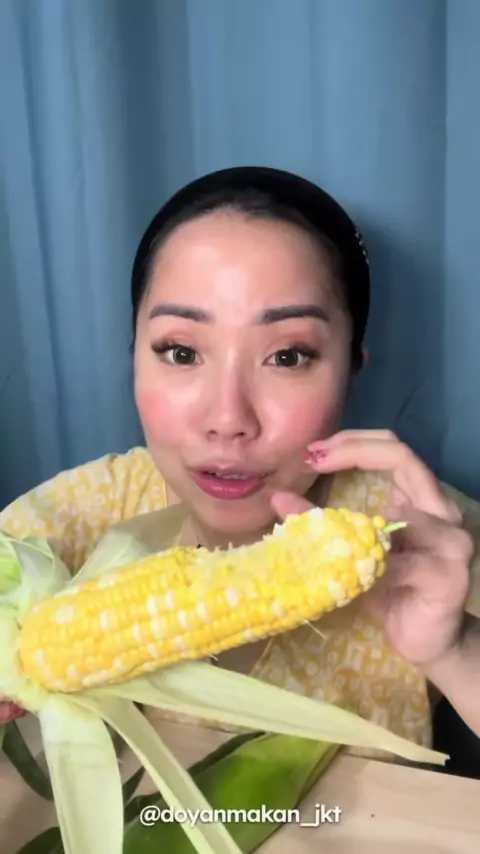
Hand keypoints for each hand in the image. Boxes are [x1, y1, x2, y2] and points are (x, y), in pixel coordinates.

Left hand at [270, 430, 473, 671]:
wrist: (424, 642)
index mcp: (420, 498)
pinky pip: (402, 563)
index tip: (312, 451)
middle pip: (404, 458)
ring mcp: (450, 540)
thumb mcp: (350, 553)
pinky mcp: (448, 574)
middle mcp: (442, 510)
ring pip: (403, 512)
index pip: (392, 449)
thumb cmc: (389, 593)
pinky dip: (371, 565)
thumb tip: (278, 498)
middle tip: (313, 458)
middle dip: (354, 450)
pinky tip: (351, 572)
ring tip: (321, 524)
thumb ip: (323, 524)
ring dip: (356, 519)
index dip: (354, 442)